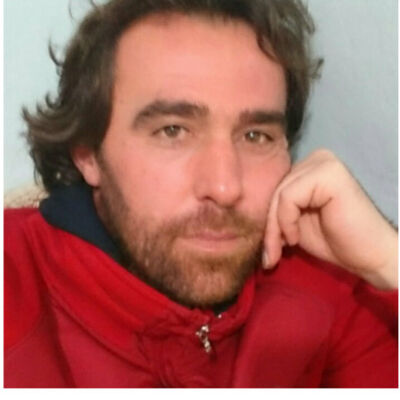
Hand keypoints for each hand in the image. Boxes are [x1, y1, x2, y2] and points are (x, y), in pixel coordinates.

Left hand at [264, 149, 397, 289]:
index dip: (266, 220)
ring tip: (284, 248)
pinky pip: (288, 197)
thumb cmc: (333, 241)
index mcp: (308, 168)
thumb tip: (240, 216)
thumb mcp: (293, 224)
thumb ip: (275, 212)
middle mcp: (315, 158)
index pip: (272, 188)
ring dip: (275, 228)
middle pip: (273, 191)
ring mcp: (323, 162)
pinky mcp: (328, 173)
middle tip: (271, 255)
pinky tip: (296, 238)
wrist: (368, 257)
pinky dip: (286, 221)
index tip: (268, 249)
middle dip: (268, 227)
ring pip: (278, 195)